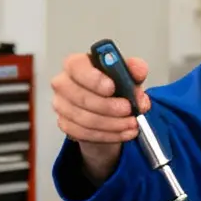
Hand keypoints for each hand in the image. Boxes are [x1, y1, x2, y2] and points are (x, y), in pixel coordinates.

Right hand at [51, 49, 150, 180]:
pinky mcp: (65, 125)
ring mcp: (61, 106)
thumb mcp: (126, 73)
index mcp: (76, 64)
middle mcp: (63, 83)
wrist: (105, 109)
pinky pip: (85, 134)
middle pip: (81, 97)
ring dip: (112, 124)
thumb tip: (138, 70)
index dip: (94, 79)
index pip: (77, 67)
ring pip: (85, 119)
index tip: (112, 87)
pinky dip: (108, 135)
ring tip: (131, 123)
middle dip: (108, 106)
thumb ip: (134, 68)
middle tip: (128, 109)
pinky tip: (123, 132)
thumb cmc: (111, 86)